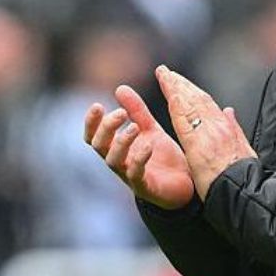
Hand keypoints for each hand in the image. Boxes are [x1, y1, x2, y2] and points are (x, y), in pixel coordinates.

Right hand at [84, 84, 194, 209]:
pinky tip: (148, 146)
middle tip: (121, 113)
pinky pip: (136, 174)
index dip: (91, 122)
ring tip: (135, 127)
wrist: (185, 184)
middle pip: (99, 146)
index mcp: (117, 147)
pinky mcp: (145, 187)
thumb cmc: (162, 157)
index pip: (93, 135)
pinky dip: (139, 159)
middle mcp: (119, 162)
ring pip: (113, 160)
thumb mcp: (149, 129)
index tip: (98, 105)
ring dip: (121, 142)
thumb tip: (120, 87)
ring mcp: (129, 175)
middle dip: (106, 128)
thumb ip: (136, 111)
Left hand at [156, 65, 255, 198]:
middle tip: (165, 71)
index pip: (206, 102)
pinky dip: (179, 107)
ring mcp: (209, 135)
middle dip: (180, 83)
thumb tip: (228, 110)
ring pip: (190, 105)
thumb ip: (234, 128)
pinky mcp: (199, 146)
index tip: (179, 79)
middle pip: (196, 99)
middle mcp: (218, 126)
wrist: (247, 193)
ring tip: (163, 76)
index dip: (190, 89)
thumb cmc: (245, 176)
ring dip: (176, 88)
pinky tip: (171, 95)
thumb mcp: (244, 149)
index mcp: (227, 128)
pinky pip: (186, 122)